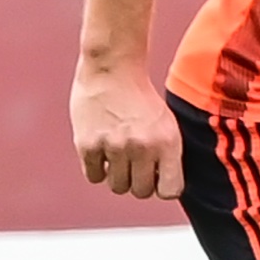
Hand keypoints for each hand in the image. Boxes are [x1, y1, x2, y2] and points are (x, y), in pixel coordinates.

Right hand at [70, 65, 183, 199]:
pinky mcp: (88, 145)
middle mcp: (143, 147)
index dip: (163, 187)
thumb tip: (164, 189)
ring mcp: (114, 147)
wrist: (112, 68)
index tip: (157, 177)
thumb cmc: (141, 98)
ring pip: (118, 187)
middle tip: (135, 164)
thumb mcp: (167, 124)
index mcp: (167, 142)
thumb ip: (168, 156)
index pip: (171, 190)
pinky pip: (94, 177)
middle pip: (141, 192)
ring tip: (118, 155)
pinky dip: (97, 168)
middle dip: (139, 182)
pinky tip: (102, 150)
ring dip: (118, 176)